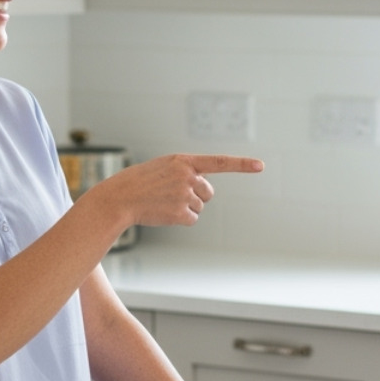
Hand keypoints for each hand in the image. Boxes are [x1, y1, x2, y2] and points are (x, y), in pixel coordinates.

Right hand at [90, 154, 263, 228]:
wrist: (119, 198)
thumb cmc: (139, 182)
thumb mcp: (163, 167)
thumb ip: (186, 172)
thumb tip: (204, 191)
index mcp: (183, 161)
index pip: (219, 162)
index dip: (242, 164)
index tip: (260, 166)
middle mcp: (187, 176)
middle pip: (208, 192)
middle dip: (196, 196)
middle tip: (171, 195)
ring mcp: (185, 194)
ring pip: (199, 206)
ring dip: (185, 208)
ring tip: (163, 202)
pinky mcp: (181, 213)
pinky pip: (192, 219)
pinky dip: (181, 219)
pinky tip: (164, 213)